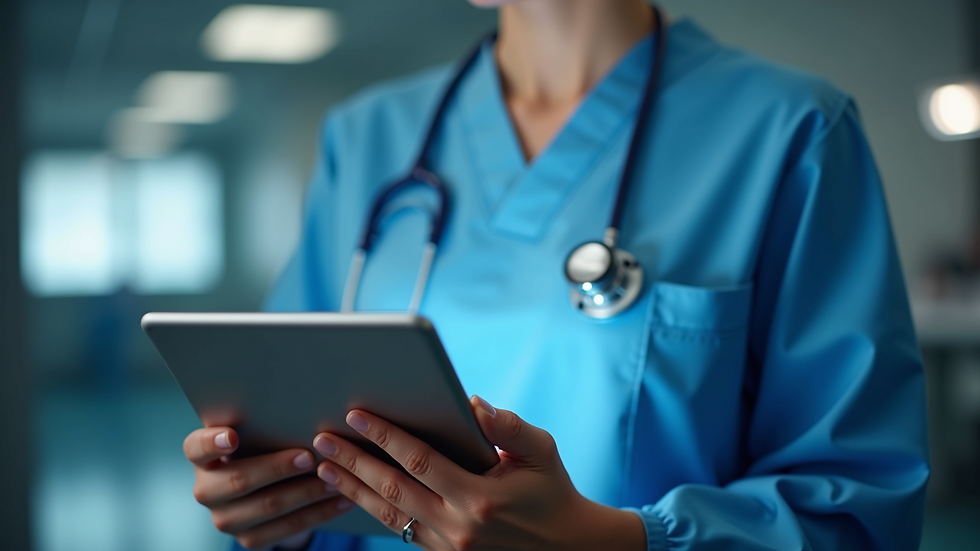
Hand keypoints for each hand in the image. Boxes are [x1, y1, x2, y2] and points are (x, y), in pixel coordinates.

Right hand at [183, 426, 354, 549]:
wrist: (265, 486)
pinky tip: (341, 501)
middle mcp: (206, 489)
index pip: (196, 447)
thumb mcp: (257, 431)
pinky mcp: (248, 539)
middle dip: (277, 468)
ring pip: (268, 506)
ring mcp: (225, 518)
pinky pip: (286, 529)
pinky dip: (317, 513)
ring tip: (336, 479)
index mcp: (202, 456)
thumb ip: (264, 420)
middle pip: (239, 480)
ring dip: (306, 492)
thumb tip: (303, 403)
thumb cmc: (262, 444)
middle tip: (309, 456)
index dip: (212, 442)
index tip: (233, 436)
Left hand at [311, 397, 645, 550]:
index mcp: (481, 499)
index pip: (421, 462)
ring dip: (353, 489)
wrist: (567, 548)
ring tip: (324, 467)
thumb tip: (472, 404)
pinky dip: (373, 511)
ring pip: (389, 516)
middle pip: (392, 491)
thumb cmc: (552, 491)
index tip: (357, 415)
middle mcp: (459, 528)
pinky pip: (400, 531)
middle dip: (354, 462)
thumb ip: (508, 427)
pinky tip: (354, 492)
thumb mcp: (541, 452)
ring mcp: (448, 548)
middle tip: (321, 440)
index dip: (386, 437)